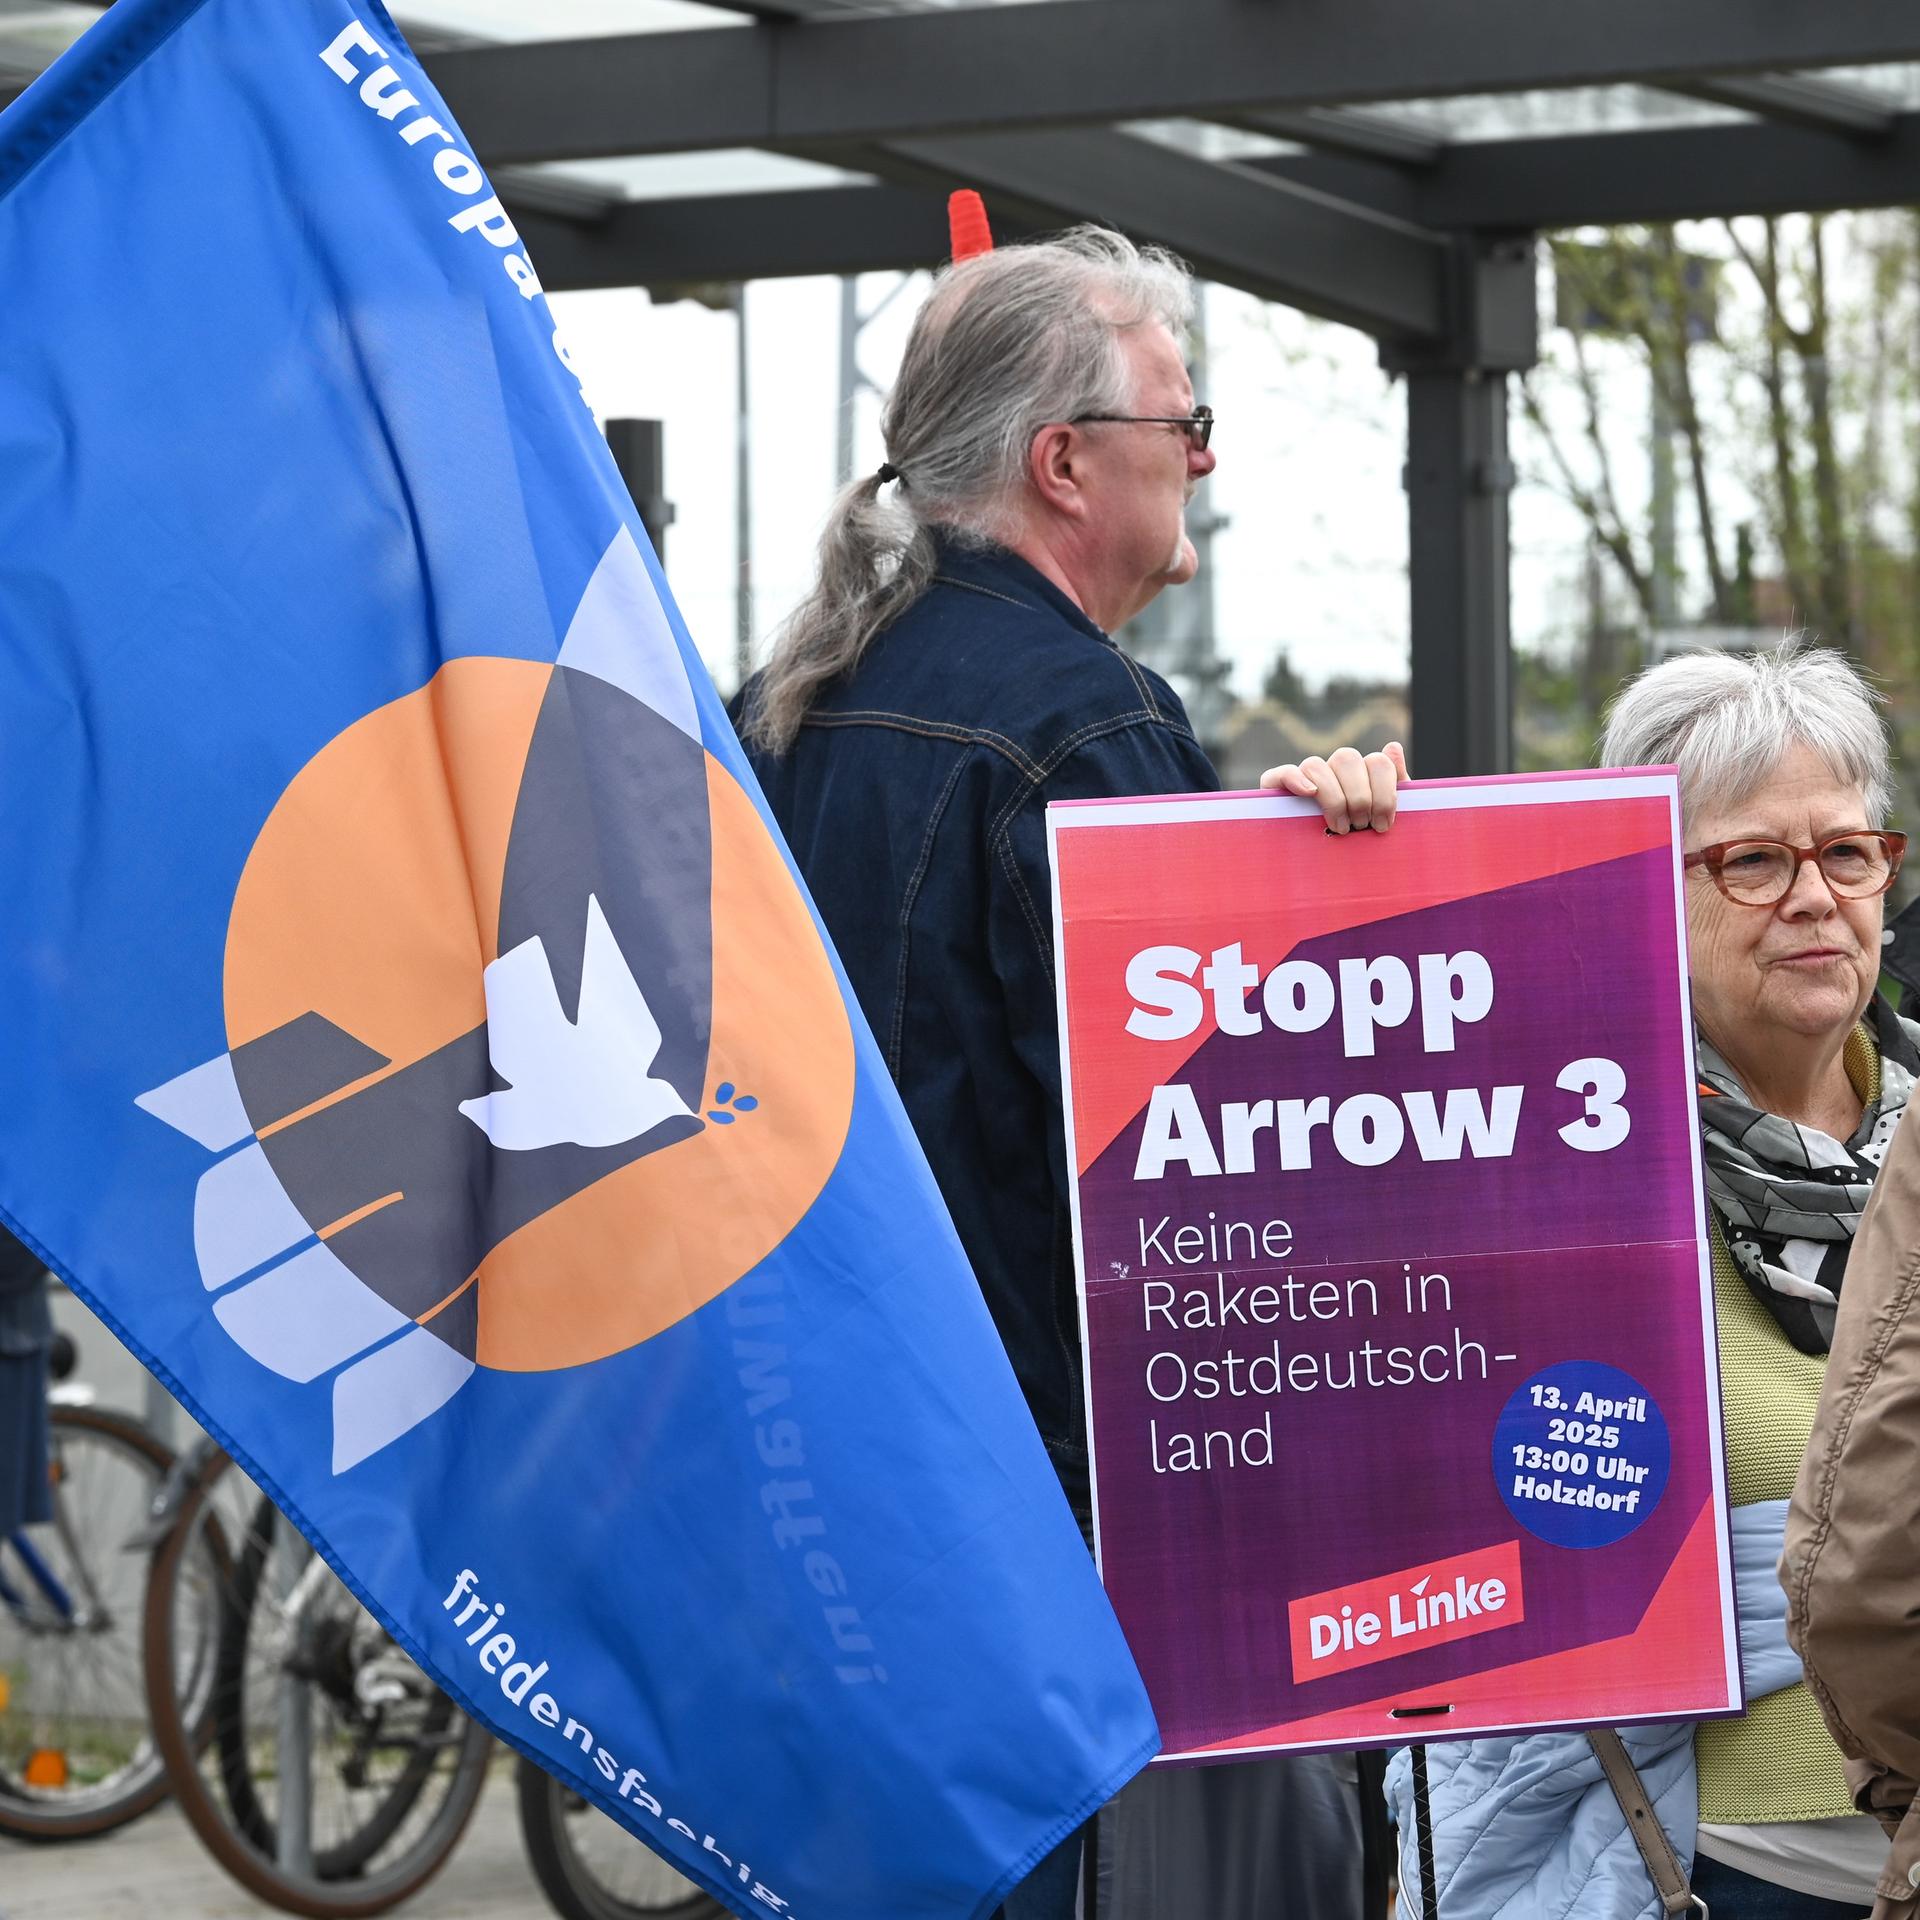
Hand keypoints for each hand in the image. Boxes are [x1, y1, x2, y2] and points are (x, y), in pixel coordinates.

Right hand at [1260, 741, 1408, 833]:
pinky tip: (1310, 794)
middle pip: (1346, 758)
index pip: (1376, 761)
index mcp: (1361, 774)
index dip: (1385, 791)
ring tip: (1340, 828)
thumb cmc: (1362, 846)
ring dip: (1333, 796)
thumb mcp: (1384, 821)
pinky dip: (1296, 779)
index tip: (1384, 824)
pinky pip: (1282, 773)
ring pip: (1316, 765)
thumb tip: (1392, 747)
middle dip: (1360, 796)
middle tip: (1361, 826)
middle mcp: (1333, 771)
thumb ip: (1395, 786)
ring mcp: (1305, 778)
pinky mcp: (1277, 790)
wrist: (1330, 879)